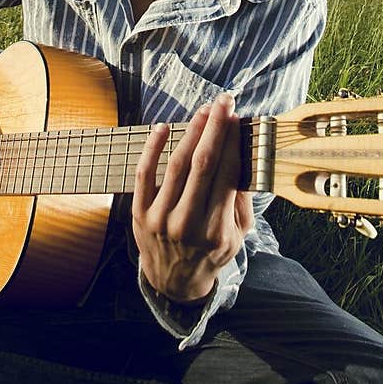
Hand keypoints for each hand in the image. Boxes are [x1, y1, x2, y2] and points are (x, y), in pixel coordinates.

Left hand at [132, 92, 253, 301]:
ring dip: (191, 132)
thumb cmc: (211, 252)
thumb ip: (242, 201)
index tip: (236, 119)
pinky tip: (163, 126)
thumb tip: (242, 156)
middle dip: (215, 127)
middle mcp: (188, 223)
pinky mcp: (139, 213)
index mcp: (217, 230)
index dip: (232, 142)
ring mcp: (160, 218)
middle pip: (203, 164)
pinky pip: (143, 174)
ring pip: (177, 165)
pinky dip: (152, 148)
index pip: (226, 174)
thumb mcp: (238, 236)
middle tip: (223, 101)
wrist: (174, 281)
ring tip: (203, 111)